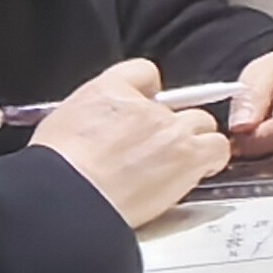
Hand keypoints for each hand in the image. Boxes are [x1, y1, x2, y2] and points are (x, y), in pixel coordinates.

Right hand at [28, 57, 231, 225]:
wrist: (69, 199)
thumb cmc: (56, 171)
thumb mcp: (60, 125)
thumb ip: (91, 115)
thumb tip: (103, 124)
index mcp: (109, 91)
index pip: (142, 72)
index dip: (146, 93)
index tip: (145, 108)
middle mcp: (145, 105)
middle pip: (178, 102)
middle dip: (172, 123)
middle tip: (160, 148)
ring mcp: (171, 129)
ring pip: (203, 123)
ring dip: (196, 141)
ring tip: (179, 163)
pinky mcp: (189, 156)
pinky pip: (217, 148)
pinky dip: (211, 159)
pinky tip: (197, 172)